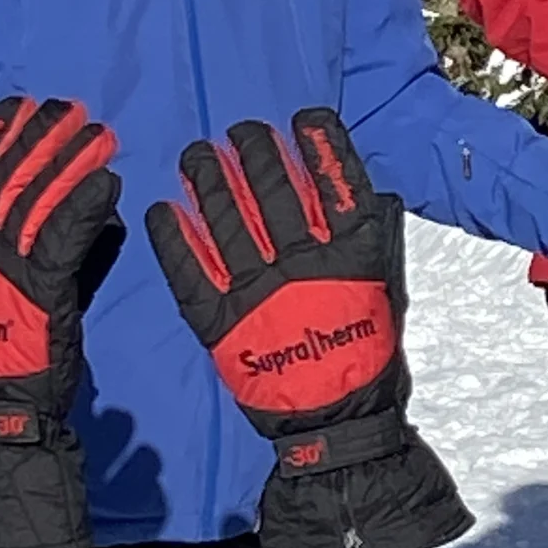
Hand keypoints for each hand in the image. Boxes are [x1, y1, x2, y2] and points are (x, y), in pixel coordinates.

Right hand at [0, 96, 122, 547]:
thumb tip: (89, 217)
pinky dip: (85, 206)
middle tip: (65, 105)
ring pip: (35, 199)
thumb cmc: (15, 353)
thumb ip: (44, 252)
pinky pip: (62, 238)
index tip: (19, 105)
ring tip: (94, 130)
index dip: (0, 140)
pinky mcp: (36, 289)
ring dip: (67, 159)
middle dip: (37, 136)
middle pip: (8, 177)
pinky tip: (108, 183)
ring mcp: (3, 268)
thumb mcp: (16, 292)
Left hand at [148, 109, 469, 547]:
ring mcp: (260, 294)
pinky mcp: (222, 324)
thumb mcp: (386, 294)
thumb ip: (372, 244)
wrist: (336, 429)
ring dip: (210, 179)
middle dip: (254, 151)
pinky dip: (174, 238)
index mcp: (351, 257)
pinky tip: (161, 209)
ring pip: (230, 219)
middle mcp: (305, 266)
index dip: (321, 144)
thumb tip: (370, 194)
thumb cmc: (366, 359)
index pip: (337, 183)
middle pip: (275, 190)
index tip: (304, 117)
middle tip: (238, 130)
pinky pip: (191, 271)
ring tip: (196, 153)